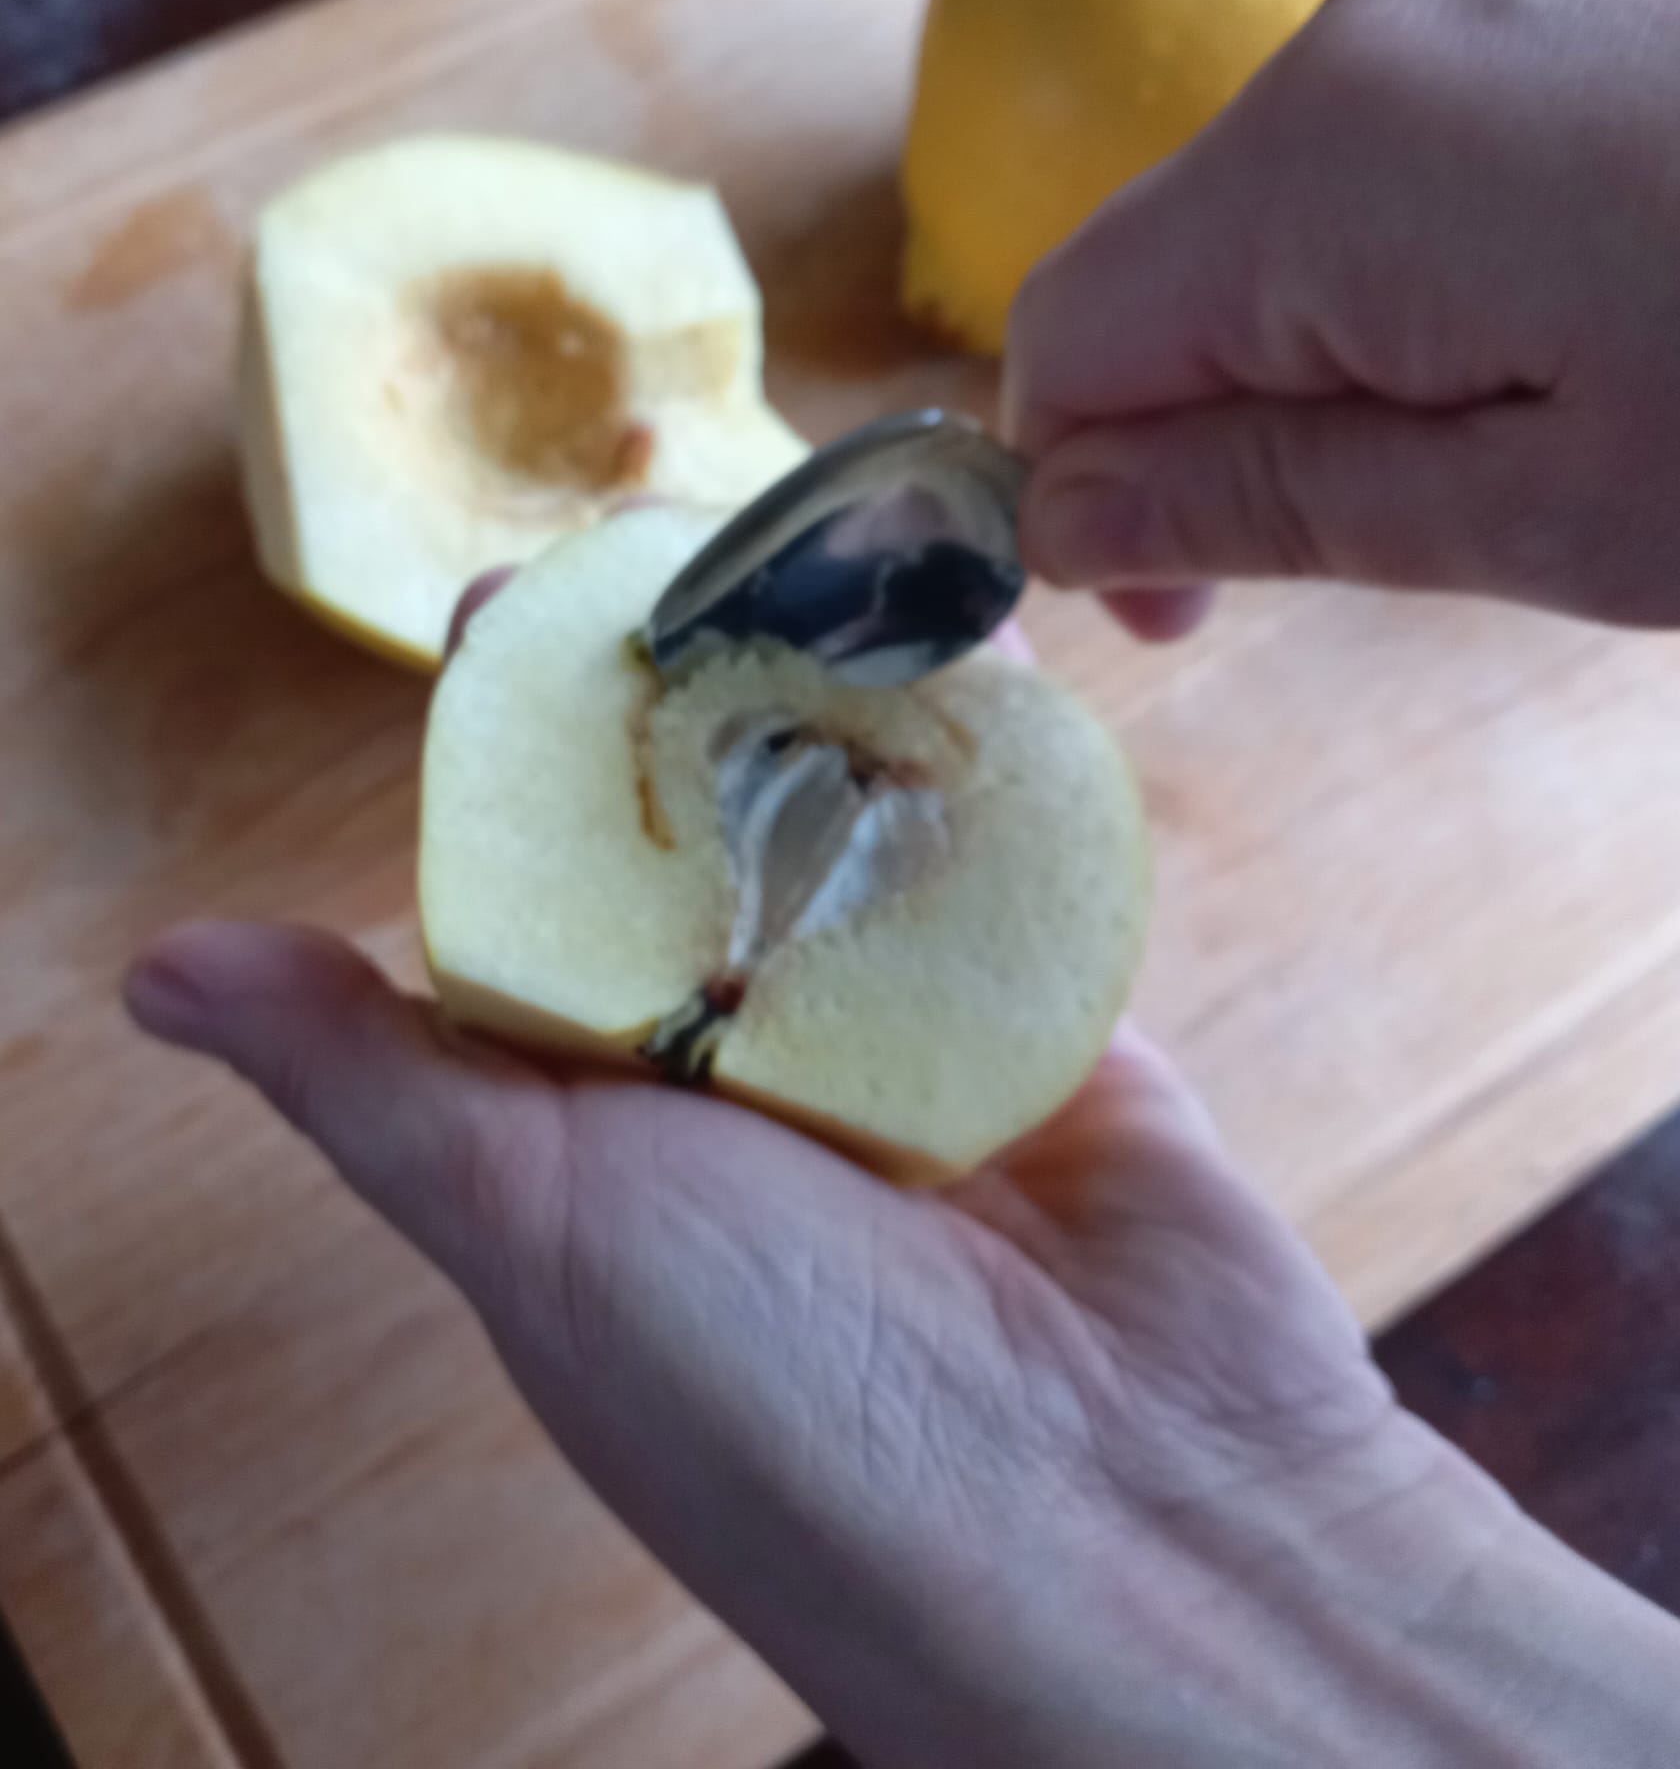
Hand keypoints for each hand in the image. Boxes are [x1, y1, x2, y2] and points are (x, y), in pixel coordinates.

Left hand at [121, 580, 1679, 1766]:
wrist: (1128, 1526)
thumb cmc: (794, 1408)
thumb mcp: (540, 1231)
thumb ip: (380, 1080)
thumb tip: (162, 968)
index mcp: (600, 1124)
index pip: (529, 885)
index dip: (510, 739)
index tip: (507, 592)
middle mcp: (747, 1080)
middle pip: (704, 837)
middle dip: (692, 693)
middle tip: (694, 542)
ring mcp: (908, 1049)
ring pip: (861, 832)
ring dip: (849, 711)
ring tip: (833, 564)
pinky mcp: (1052, 1032)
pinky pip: (1014, 868)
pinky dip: (999, 769)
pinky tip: (978, 654)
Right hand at [1008, 0, 1679, 635]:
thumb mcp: (1559, 517)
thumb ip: (1275, 501)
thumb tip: (1066, 507)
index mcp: (1328, 162)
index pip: (1066, 334)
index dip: (1080, 496)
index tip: (1191, 623)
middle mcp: (1377, 21)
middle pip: (1181, 263)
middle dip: (1228, 432)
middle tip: (1406, 563)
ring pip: (1306, 210)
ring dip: (1353, 361)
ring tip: (1549, 454)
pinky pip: (1427, 146)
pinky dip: (1447, 274)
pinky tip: (1606, 337)